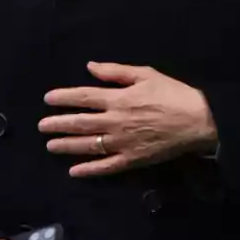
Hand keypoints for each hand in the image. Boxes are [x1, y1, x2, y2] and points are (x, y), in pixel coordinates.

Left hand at [39, 62, 216, 176]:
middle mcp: (115, 122)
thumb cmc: (174, 94)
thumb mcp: (147, 74)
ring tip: (50, 145)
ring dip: (66, 145)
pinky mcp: (131, 160)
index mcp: (118, 99)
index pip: (83, 97)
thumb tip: (90, 67)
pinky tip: (74, 171)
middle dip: (58, 124)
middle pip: (80, 123)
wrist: (198, 121)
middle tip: (41, 126)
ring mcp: (121, 143)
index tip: (47, 99)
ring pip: (88, 145)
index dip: (63, 98)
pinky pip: (105, 167)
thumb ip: (116, 72)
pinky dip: (88, 170)